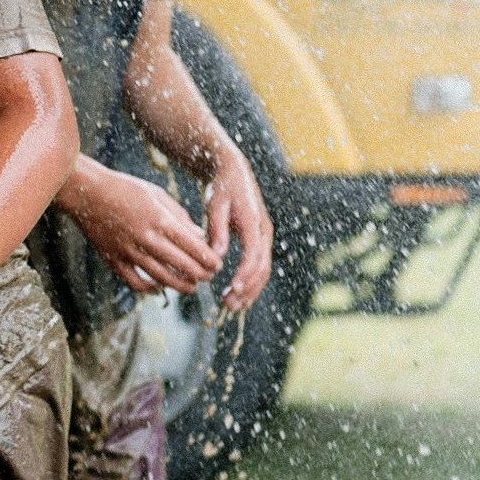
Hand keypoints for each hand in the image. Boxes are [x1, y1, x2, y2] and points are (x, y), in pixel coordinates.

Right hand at [66, 161, 222, 294]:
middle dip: (200, 275)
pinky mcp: (113, 259)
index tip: (217, 265)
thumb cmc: (125, 188)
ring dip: (180, 285)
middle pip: (181, 265)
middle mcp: (146, 237)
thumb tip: (199, 238)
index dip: (209, 260)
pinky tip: (159, 286)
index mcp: (159, 219)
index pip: (193, 246)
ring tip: (191, 286)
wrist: (86, 191)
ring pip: (161, 278)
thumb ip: (180, 216)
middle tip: (209, 277)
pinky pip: (135, 282)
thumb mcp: (157, 195)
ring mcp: (128, 250)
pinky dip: (150, 288)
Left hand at [204, 145, 272, 310]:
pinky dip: (251, 282)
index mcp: (254, 222)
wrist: (234, 172)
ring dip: (251, 290)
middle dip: (248, 289)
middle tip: (229, 305)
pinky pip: (259, 266)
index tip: (234, 290)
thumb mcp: (215, 205)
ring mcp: (264, 237)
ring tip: (232, 306)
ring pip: (263, 270)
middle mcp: (264, 232)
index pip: (253, 254)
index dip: (245, 274)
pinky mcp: (259, 241)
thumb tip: (217, 257)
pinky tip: (239, 295)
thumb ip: (216, 230)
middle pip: (262, 267)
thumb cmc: (221, 188)